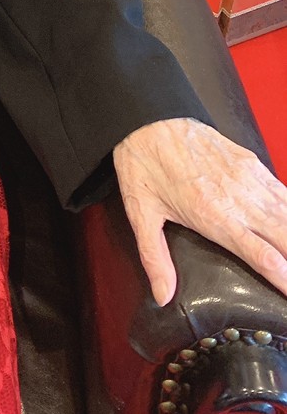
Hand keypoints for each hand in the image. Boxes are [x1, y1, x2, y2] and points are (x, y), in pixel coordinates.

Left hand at [113, 117, 286, 304]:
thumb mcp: (141, 213)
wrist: (148, 117)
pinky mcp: (250, 162)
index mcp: (214, 216)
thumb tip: (163, 296)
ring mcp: (248, 178)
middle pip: (286, 237)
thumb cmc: (144, 164)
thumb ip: (154, 257)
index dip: (286, 280)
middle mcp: (239, 199)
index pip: (264, 257)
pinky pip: (282, 190)